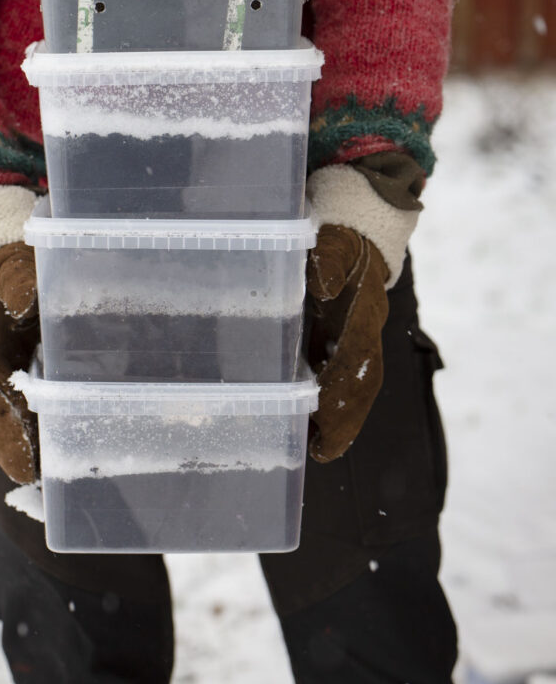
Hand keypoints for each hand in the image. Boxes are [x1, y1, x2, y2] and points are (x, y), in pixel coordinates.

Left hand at [305, 224, 388, 462]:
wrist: (363, 232)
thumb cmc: (341, 238)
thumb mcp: (332, 242)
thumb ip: (327, 261)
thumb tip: (324, 288)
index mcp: (362, 310)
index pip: (356, 359)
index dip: (342, 392)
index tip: (324, 420)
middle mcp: (367, 328)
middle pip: (362, 382)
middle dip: (345, 418)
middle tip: (323, 451)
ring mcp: (362, 334)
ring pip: (359, 383)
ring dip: (344, 417)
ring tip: (321, 448)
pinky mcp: (351, 336)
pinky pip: (349, 375)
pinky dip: (337, 400)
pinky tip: (316, 420)